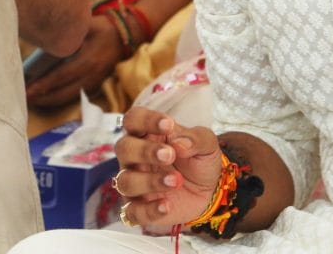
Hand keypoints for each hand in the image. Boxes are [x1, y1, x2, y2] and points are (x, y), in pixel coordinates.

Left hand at [25, 15, 119, 108]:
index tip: (29, 89)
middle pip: (64, 92)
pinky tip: (49, 98)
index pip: (62, 75)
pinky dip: (61, 99)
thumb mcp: (86, 25)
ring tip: (33, 100)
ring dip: (50, 101)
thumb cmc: (103, 29)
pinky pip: (76, 95)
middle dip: (44, 97)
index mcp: (88, 60)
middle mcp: (91, 75)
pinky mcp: (95, 85)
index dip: (45, 84)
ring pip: (69, 97)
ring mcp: (94, 82)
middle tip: (25, 98)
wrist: (126, 36)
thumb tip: (44, 35)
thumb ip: (68, 32)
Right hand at [114, 107, 222, 234]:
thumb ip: (195, 138)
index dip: (146, 120)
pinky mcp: (139, 208)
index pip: (133, 120)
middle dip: (144, 151)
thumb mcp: (206, 144)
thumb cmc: (199, 160)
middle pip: (123, 148)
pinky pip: (132, 212)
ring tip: (176, 181)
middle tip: (169, 154)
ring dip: (149, 181)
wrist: (209, 191)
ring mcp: (134, 183)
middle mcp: (134, 157)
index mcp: (146, 134)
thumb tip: (179, 143)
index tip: (168, 124)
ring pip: (124, 181)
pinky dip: (147, 210)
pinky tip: (167, 205)